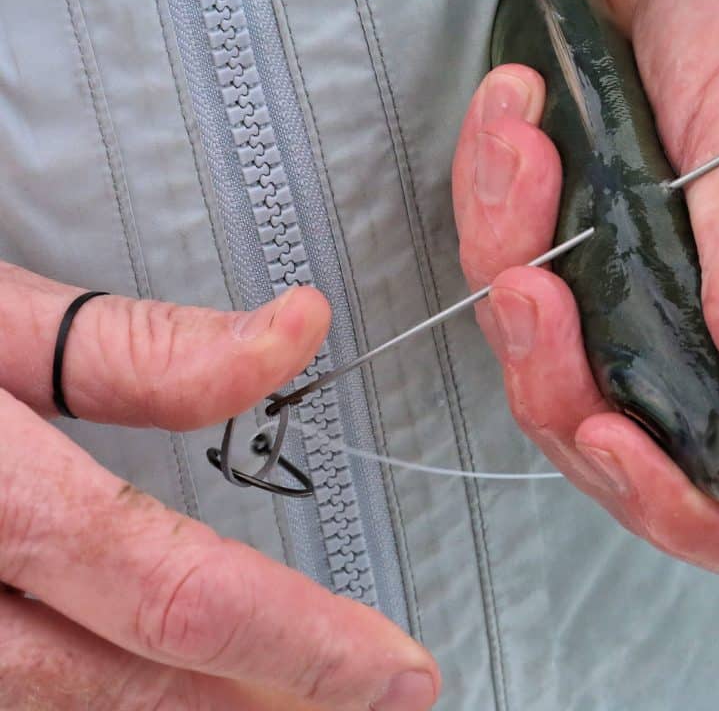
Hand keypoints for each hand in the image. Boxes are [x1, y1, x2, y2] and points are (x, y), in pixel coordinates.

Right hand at [0, 263, 438, 709]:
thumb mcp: (0, 325)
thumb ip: (142, 348)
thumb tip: (296, 330)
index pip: (179, 595)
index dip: (303, 643)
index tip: (400, 670)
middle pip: (133, 685)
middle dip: (274, 699)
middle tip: (375, 693)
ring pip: (81, 708)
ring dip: (203, 709)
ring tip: (300, 689)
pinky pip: (39, 695)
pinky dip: (122, 689)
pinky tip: (189, 679)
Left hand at [454, 0, 718, 591]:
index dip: (708, 512)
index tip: (615, 441)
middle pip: (665, 458)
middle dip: (569, 384)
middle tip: (529, 285)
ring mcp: (701, 302)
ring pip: (585, 378)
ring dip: (522, 285)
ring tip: (518, 165)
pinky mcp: (633, 256)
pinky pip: (547, 292)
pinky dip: (509, 224)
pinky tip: (515, 137)